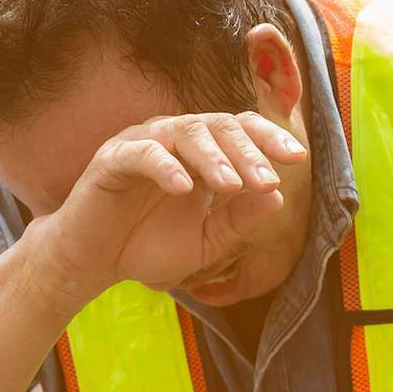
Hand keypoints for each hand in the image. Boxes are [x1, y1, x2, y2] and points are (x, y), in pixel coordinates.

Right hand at [28, 111, 306, 303]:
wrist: (95, 264)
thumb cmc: (148, 248)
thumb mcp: (206, 243)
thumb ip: (238, 221)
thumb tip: (278, 197)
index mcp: (202, 152)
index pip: (242, 130)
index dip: (270, 139)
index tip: (297, 158)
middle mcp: (175, 138)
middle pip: (219, 127)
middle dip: (247, 152)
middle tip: (267, 180)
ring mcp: (143, 143)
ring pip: (185, 132)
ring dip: (212, 157)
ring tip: (231, 184)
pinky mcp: (112, 159)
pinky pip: (142, 153)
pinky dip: (165, 167)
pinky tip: (184, 188)